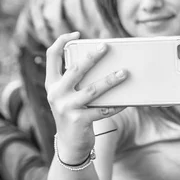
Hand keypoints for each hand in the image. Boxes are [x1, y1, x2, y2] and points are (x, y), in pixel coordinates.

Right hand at [45, 32, 126, 163]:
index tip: (76, 34)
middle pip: (75, 69)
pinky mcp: (79, 120)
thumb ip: (77, 81)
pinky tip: (128, 100)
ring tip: (125, 72)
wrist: (70, 145)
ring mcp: (67, 107)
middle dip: (92, 57)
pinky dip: (117, 104)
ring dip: (111, 80)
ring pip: (93, 89)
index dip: (61, 42)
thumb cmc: (74, 114)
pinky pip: (104, 109)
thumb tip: (106, 64)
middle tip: (106, 46)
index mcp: (52, 84)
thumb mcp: (68, 96)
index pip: (51, 57)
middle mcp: (56, 94)